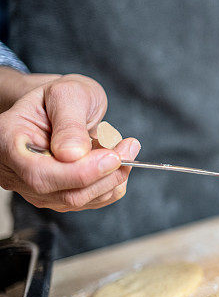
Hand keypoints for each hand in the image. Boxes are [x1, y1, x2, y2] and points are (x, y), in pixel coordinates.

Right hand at [0, 73, 139, 210]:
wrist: (63, 105)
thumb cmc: (62, 97)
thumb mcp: (67, 95)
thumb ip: (69, 124)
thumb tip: (72, 155)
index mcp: (8, 141)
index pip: (40, 174)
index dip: (80, 172)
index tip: (114, 157)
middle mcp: (15, 171)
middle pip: (62, 193)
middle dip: (104, 174)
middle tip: (129, 148)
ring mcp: (34, 187)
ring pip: (79, 200)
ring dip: (112, 178)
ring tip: (123, 147)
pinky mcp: (57, 195)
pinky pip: (90, 201)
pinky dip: (111, 184)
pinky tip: (116, 162)